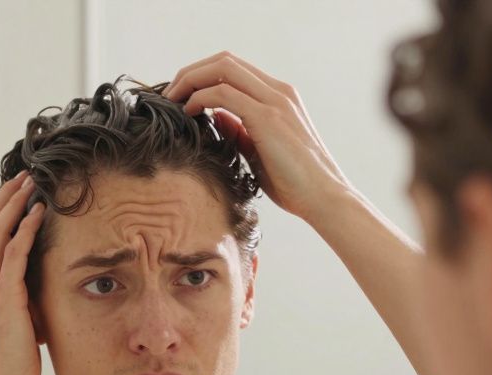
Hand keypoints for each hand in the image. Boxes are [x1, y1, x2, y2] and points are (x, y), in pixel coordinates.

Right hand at [0, 170, 47, 374]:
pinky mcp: (5, 298)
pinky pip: (14, 253)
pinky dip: (24, 228)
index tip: (15, 193)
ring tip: (31, 183)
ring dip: (13, 204)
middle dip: (4, 198)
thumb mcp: (15, 325)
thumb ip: (22, 302)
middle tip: (23, 176)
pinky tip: (38, 212)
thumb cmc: (11, 365)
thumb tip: (41, 291)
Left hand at [164, 51, 354, 224]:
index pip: (233, 68)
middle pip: (225, 60)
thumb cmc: (293, 181)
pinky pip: (224, 93)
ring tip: (171, 100)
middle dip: (190, 72)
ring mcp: (275, 100)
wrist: (323, 198)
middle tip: (168, 94)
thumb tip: (215, 115)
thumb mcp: (258, 151)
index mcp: (277, 96)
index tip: (179, 96)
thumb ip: (239, 129)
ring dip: (190, 80)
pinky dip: (200, 97)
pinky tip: (188, 113)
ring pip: (223, 68)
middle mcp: (278, 91)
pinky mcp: (268, 117)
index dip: (202, 76)